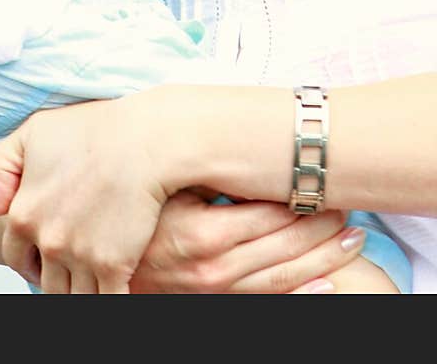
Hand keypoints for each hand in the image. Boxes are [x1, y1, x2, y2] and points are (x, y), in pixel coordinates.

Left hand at [0, 95, 168, 293]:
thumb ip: (2, 165)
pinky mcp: (114, 266)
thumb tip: (0, 207)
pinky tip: (112, 287)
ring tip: (89, 281)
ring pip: (73, 296)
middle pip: (45, 282)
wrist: (142, 140)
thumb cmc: (92, 129)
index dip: (27, 259)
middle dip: (55, 277)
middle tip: (69, 270)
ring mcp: (80, 257)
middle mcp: (48, 241)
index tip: (41, 259)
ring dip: (80, 290)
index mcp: (24, 214)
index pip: (14, 257)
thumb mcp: (32, 132)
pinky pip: (105, 301)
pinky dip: (107, 299)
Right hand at [127, 190, 364, 293]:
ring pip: (282, 277)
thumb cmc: (135, 213)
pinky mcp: (213, 304)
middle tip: (349, 207)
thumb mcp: (165, 189)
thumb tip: (250, 155)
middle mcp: (212, 268)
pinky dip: (302, 291)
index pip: (269, 215)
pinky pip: (266, 301)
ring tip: (352, 239)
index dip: (302, 198)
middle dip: (322, 228)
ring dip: (323, 259)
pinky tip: (327, 282)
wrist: (106, 261)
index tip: (324, 181)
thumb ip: (205, 177)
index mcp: (202, 234)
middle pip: (284, 247)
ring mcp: (214, 292)